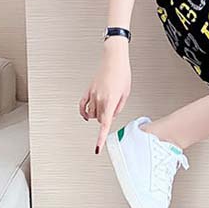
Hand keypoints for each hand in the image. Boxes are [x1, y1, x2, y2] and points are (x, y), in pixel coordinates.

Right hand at [79, 37, 130, 153]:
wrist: (114, 59)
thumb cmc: (122, 74)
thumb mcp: (125, 93)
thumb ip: (118, 107)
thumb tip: (111, 115)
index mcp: (110, 100)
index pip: (104, 124)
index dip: (100, 138)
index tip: (97, 148)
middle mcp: (99, 99)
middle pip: (100, 119)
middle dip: (106, 118)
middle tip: (114, 109)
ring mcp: (92, 94)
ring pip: (92, 114)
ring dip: (98, 114)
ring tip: (105, 106)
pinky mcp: (88, 90)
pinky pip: (82, 106)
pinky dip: (84, 112)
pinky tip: (86, 115)